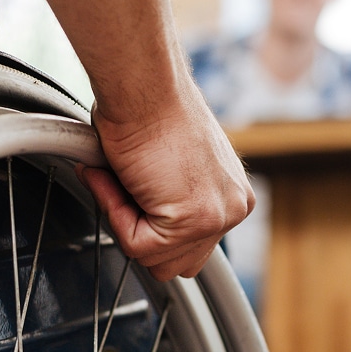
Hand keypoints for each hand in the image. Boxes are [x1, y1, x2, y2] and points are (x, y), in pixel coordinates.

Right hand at [77, 76, 254, 281]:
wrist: (147, 88)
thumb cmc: (151, 113)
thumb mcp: (177, 168)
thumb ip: (174, 201)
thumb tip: (148, 223)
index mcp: (233, 198)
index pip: (191, 247)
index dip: (152, 223)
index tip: (140, 187)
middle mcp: (234, 209)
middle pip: (179, 262)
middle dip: (144, 233)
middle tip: (130, 188)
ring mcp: (218, 217)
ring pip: (157, 260)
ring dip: (128, 223)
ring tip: (126, 180)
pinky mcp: (194, 219)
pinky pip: (138, 245)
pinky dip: (116, 213)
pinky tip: (122, 179)